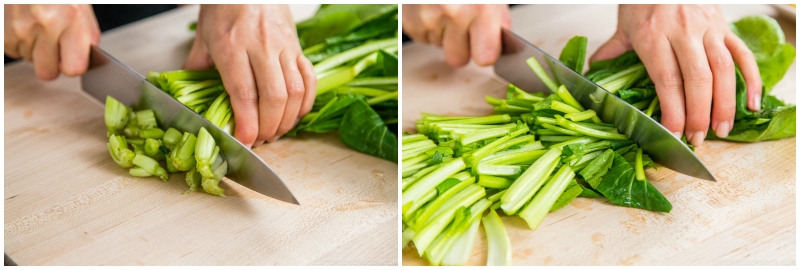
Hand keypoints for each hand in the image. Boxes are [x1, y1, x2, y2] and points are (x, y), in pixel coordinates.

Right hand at [4, 4, 99, 79]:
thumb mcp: (82, 8)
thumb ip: (86, 36)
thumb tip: (84, 61)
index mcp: (71, 19)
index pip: (73, 68)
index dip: (73, 66)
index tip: (72, 59)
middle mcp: (45, 24)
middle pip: (48, 73)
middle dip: (52, 64)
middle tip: (55, 48)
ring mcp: (20, 28)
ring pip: (29, 60)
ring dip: (35, 50)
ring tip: (39, 27)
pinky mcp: (3, 31)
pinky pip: (14, 51)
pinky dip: (20, 43)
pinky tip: (26, 26)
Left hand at [184, 4, 315, 146]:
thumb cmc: (224, 7)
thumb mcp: (203, 36)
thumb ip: (197, 68)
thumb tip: (190, 98)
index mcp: (231, 46)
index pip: (244, 94)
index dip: (247, 124)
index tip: (245, 141)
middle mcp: (261, 47)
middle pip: (274, 97)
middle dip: (269, 127)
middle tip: (261, 140)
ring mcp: (284, 47)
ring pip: (295, 91)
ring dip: (288, 119)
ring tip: (276, 131)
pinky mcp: (298, 47)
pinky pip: (309, 79)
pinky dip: (306, 102)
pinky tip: (295, 114)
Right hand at [402, 4, 510, 66]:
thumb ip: (497, 19)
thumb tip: (498, 44)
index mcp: (481, 8)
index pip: (485, 57)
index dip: (485, 52)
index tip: (485, 44)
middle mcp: (454, 14)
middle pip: (458, 60)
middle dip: (461, 47)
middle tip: (463, 26)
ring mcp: (428, 18)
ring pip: (438, 47)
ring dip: (443, 33)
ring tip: (446, 7)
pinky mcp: (410, 20)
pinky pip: (421, 38)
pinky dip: (427, 27)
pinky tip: (432, 7)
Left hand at [591, 4, 761, 146]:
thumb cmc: (643, 1)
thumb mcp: (623, 26)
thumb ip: (611, 52)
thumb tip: (594, 75)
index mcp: (653, 35)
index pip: (667, 79)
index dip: (673, 110)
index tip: (673, 133)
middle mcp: (683, 31)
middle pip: (697, 79)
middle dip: (699, 114)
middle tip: (697, 140)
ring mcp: (708, 28)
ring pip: (723, 69)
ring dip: (725, 104)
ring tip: (721, 130)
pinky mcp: (724, 26)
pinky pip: (743, 54)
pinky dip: (752, 80)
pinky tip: (752, 104)